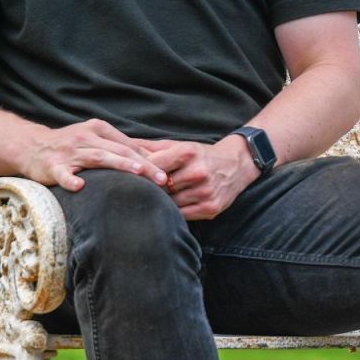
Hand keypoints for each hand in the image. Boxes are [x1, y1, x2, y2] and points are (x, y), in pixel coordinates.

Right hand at [21, 118, 168, 191]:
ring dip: (119, 165)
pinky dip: (70, 179)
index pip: (129, 145)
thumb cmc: (71, 146)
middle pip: (120, 151)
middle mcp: (87, 137)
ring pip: (98, 157)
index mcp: (99, 129)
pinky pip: (63, 173)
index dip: (149, 159)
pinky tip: (79, 186)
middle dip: (143, 164)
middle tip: (162, 178)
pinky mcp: (53, 166)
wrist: (31, 146)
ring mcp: (70, 151)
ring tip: (137, 172)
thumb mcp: (96, 140)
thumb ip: (120, 148)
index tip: (167, 172)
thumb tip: (152, 159)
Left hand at [137, 136, 260, 218]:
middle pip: (160, 187)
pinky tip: (169, 208)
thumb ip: (150, 147)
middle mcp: (198, 172)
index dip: (140, 173)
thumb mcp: (179, 145)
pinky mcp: (211, 208)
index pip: (153, 166)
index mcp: (188, 153)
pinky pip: (182, 215)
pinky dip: (174, 212)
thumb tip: (122, 144)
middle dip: (149, 189)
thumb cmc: (201, 155)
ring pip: (170, 203)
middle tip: (134, 192)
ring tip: (152, 201)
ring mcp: (205, 192)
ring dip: (161, 202)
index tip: (129, 176)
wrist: (237, 164)